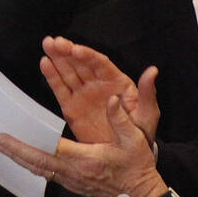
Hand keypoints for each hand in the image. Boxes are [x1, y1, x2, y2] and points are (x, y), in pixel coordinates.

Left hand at [0, 94, 165, 196]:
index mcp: (85, 160)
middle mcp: (73, 173)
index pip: (50, 150)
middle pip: (37, 163)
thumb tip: (112, 98)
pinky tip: (24, 158)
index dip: (26, 144)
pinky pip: (47, 174)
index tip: (7, 137)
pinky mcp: (73, 185)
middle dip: (15, 152)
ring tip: (3, 148)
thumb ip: (121, 119)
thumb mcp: (135, 140)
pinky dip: (33, 165)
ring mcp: (71, 181)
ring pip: (40, 170)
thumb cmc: (138, 168)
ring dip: (21, 159)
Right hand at [41, 35, 158, 144]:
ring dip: (57, 58)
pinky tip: (45, 64)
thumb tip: (152, 71)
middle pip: (81, 63)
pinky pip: (60, 90)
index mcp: (116, 82)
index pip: (100, 64)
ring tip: (47, 45)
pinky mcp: (72, 107)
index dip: (87, 55)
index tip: (76, 49)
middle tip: (54, 42)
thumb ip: (148, 92)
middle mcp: (98, 84)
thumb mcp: (148, 113)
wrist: (126, 155)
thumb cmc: (140, 132)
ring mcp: (83, 94)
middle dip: (67, 51)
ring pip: (68, 72)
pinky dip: (52, 77)